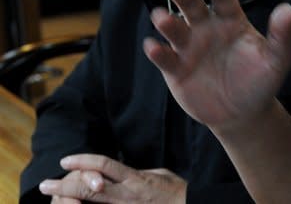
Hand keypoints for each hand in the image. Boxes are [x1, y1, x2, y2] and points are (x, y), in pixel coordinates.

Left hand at [38, 154, 185, 202]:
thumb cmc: (175, 192)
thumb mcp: (158, 174)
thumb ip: (137, 173)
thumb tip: (123, 171)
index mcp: (135, 179)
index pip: (105, 166)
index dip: (83, 162)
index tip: (65, 161)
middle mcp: (126, 194)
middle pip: (89, 186)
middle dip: (65, 183)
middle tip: (46, 183)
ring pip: (91, 200)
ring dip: (68, 196)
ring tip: (52, 194)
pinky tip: (72, 203)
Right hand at [144, 0, 290, 133]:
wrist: (244, 114)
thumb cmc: (261, 81)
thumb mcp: (277, 60)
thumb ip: (281, 36)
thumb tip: (288, 10)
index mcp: (231, 20)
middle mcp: (207, 28)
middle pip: (191, 5)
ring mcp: (189, 48)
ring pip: (175, 29)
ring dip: (166, 22)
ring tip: (160, 16)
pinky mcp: (176, 70)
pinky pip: (165, 58)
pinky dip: (158, 52)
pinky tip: (153, 46)